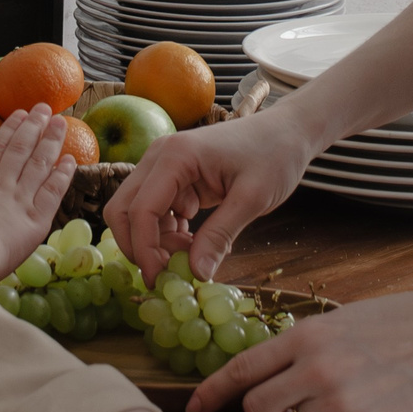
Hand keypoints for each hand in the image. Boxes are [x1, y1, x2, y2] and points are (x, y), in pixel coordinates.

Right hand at [0, 104, 75, 273]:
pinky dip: (63, 174)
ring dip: (51, 141)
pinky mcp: (37, 218)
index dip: (10, 129)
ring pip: (39, 163)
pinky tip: (71, 159)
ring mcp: (21, 199)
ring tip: (60, 121)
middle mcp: (2, 185)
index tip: (20, 113)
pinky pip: (53, 191)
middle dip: (34, 126)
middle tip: (45, 107)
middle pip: (21, 149)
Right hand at [104, 105, 313, 282]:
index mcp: (175, 156)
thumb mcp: (252, 198)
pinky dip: (167, 233)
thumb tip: (196, 275)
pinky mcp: (175, 179)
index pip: (140, 209)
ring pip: (137, 214)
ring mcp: (164, 167)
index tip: (160, 280)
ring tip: (193, 256)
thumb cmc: (275, 155)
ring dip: (156, 242)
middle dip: (139, 246)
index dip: (144, 249)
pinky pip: (156, 212)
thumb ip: (220, 235)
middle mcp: (160, 157)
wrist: (288, 131)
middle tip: (168, 273)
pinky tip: (195, 244)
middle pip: (123, 209)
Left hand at [186, 286, 412, 411]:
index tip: (195, 409)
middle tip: (287, 400)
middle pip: (259, 409)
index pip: (243, 369)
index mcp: (307, 335)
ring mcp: (341, 404)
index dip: (213, 392)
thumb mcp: (342, 319)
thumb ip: (303, 346)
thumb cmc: (402, 321)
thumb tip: (267, 373)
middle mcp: (317, 370)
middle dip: (265, 410)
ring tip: (341, 396)